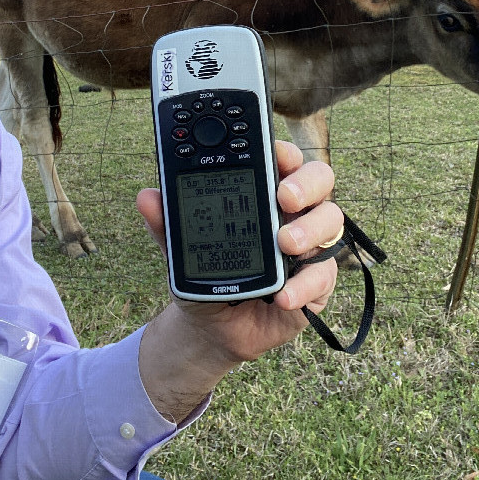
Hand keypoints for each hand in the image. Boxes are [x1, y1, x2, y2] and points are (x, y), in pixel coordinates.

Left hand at [134, 140, 341, 421]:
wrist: (211, 328)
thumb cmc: (206, 273)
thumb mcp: (182, 249)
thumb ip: (168, 223)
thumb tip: (146, 197)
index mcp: (265, 192)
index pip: (284, 159)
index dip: (285, 151)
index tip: (275, 155)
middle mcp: (294, 212)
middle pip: (320, 180)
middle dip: (306, 183)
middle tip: (284, 197)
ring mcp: (310, 246)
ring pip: (331, 221)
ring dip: (310, 229)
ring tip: (285, 244)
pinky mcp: (317, 283)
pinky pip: (324, 276)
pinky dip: (305, 285)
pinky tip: (283, 295)